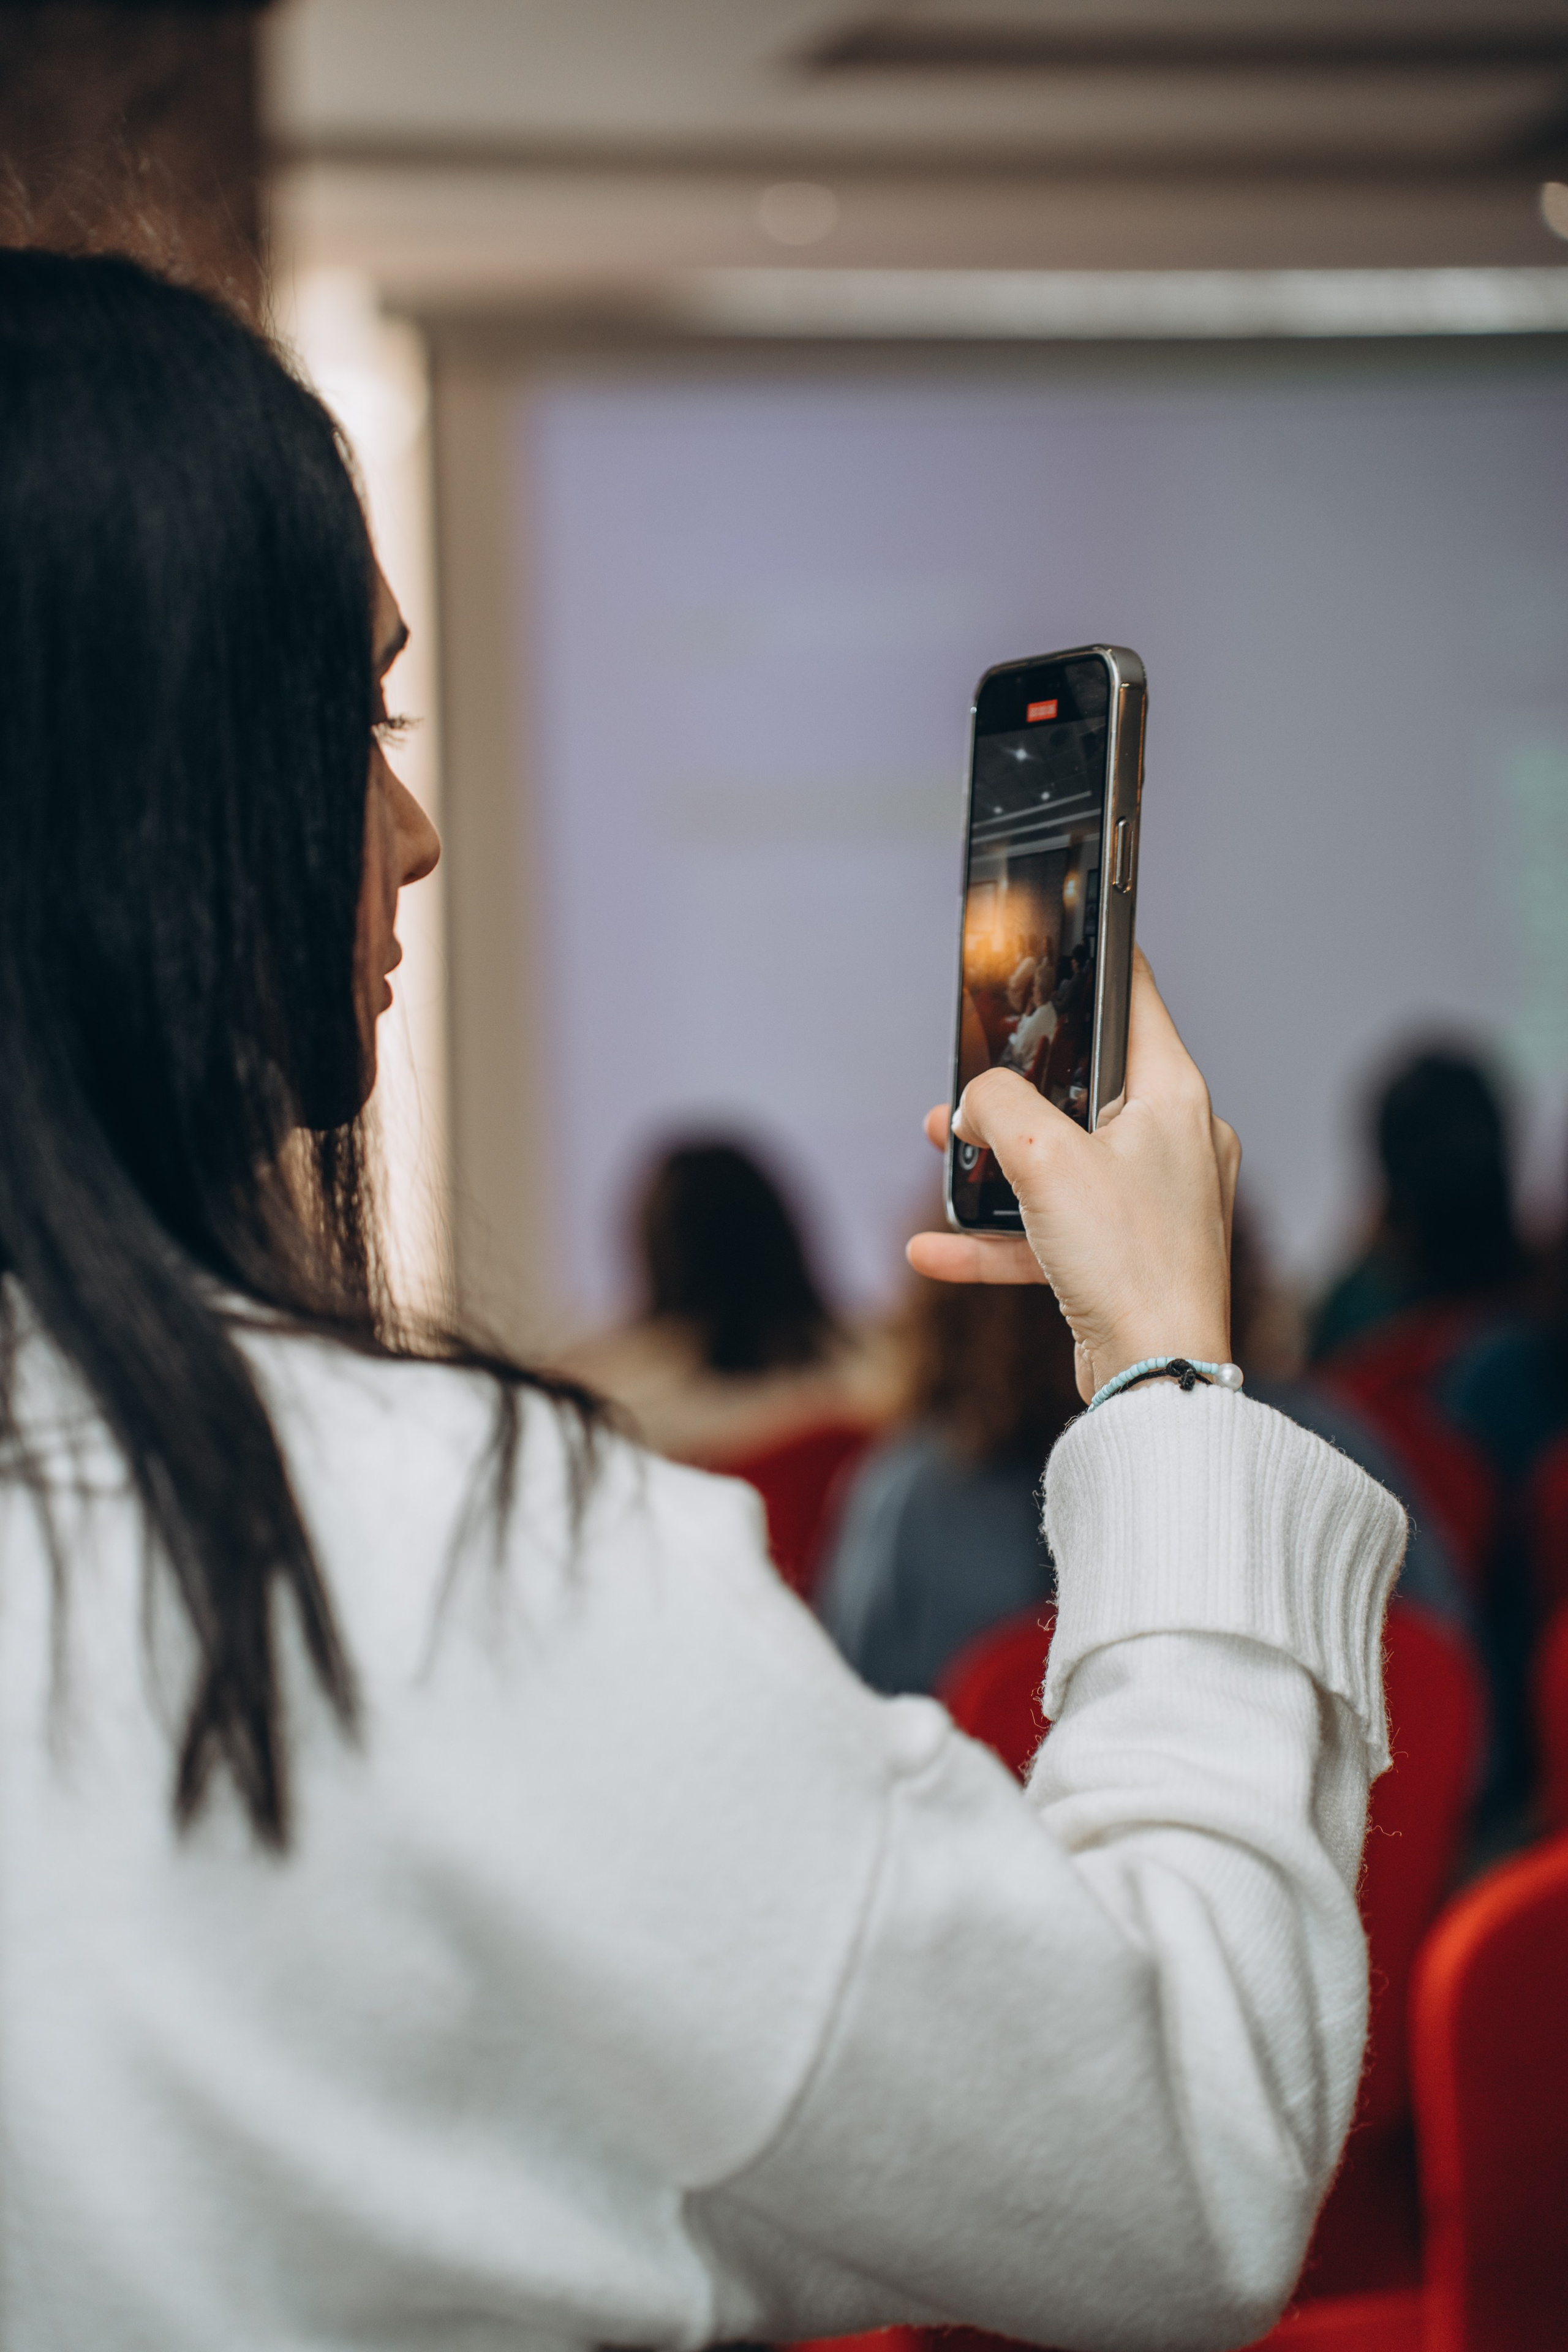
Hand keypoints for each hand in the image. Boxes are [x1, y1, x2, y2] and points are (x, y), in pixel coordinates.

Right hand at [907, 949, 1239, 1403]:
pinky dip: (1000, 1236)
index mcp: (1174, 1098)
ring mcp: (1153, 1201)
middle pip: (1086, 1086)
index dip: (1094, 963)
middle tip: (968, 1078)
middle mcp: (1174, 1142)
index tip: (1061, 936)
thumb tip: (970, 1102)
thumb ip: (997, 1106)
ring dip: (997, 1161)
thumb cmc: (1124, 1261)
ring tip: (939, 1150)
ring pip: (1062, 1160)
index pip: (1136, 999)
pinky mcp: (1127, 1255)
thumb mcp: (1044, 1159)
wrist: (1155, 1378)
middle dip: (1015, 1087)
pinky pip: (1053, 1230)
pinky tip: (932, 1247)